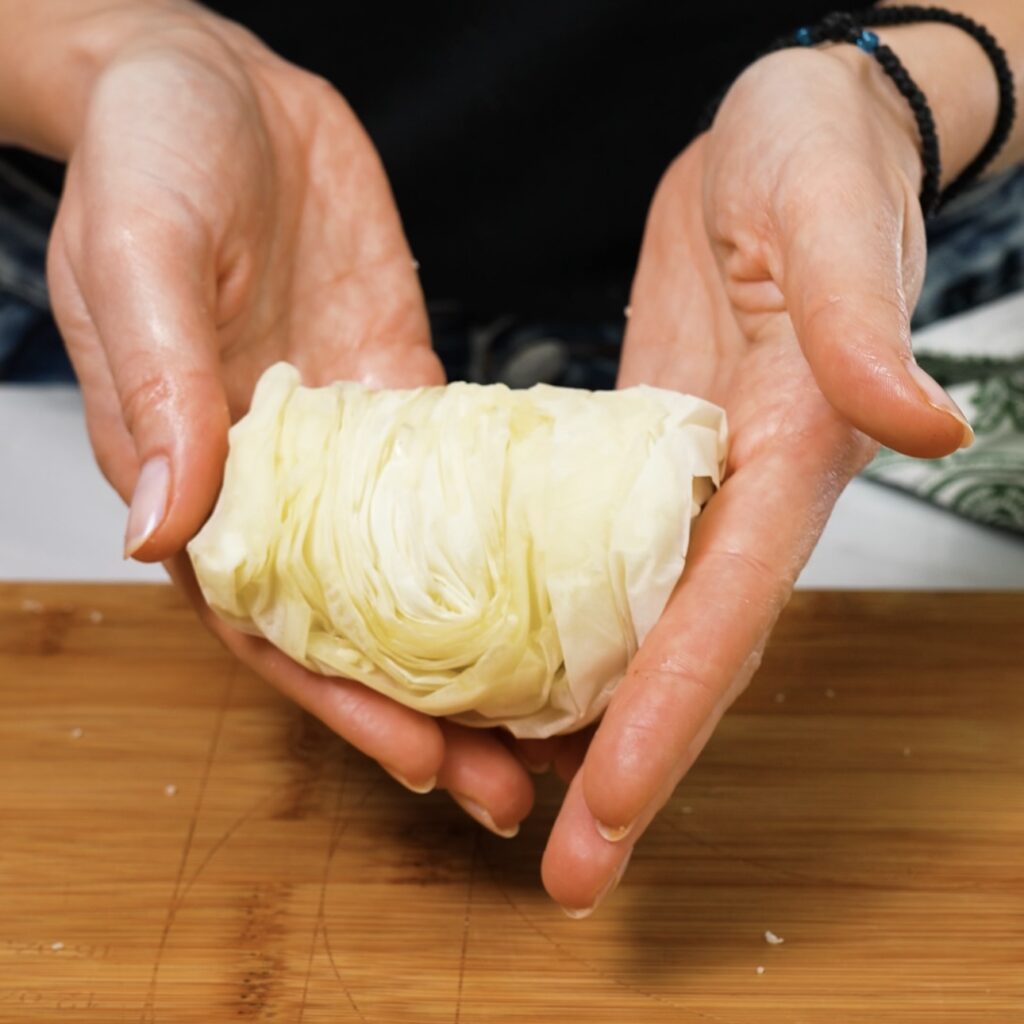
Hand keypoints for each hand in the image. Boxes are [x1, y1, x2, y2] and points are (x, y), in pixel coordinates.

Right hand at [46, 5, 533, 833]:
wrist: (213, 88)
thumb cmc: (150, 162)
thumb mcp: (140, 259)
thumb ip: (158, 389)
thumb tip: (162, 528)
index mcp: (205, 483)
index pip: (274, 627)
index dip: (341, 704)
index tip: (420, 762)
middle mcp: (284, 488)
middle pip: (357, 631)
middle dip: (427, 715)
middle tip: (511, 787)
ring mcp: (354, 450)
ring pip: (420, 579)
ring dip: (478, 657)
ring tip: (554, 724)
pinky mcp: (407, 397)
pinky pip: (463, 488)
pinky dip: (506, 550)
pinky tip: (563, 594)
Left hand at [540, 46, 972, 913]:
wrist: (781, 140)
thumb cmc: (817, 164)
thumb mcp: (832, 222)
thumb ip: (864, 325)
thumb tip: (919, 421)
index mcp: (787, 464)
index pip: (723, 617)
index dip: (671, 718)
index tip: (611, 808)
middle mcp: (736, 500)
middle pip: (680, 659)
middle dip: (627, 771)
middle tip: (565, 874)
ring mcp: (684, 487)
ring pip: (632, 631)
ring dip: (581, 725)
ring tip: (510, 802)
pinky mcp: (637, 457)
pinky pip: (593, 566)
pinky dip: (555, 634)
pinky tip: (503, 676)